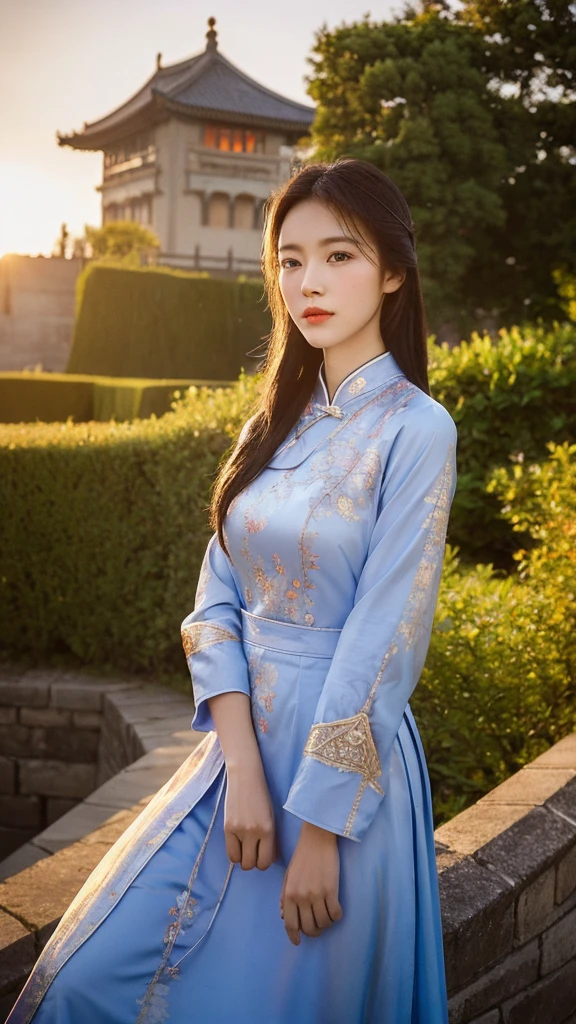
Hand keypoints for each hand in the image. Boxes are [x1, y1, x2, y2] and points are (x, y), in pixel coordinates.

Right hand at [224, 761, 276, 870]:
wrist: (245, 777)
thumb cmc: (261, 796)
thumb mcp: (270, 817)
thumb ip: (269, 838)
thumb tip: (268, 859)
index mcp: (268, 830)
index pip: (265, 861)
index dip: (263, 862)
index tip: (262, 856)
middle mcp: (254, 832)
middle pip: (251, 864)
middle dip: (252, 862)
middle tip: (253, 852)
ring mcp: (239, 830)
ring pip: (239, 861)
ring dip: (242, 858)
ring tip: (244, 848)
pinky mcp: (227, 827)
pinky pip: (230, 852)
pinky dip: (234, 852)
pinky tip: (237, 843)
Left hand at [280, 821, 342, 944]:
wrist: (316, 839)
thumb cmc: (301, 856)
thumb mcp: (288, 876)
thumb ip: (285, 896)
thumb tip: (284, 917)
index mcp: (289, 894)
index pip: (290, 924)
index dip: (294, 936)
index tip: (298, 942)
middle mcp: (301, 898)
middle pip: (309, 927)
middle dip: (314, 932)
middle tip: (317, 928)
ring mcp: (317, 895)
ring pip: (323, 923)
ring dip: (326, 924)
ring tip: (327, 918)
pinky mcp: (331, 890)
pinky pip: (335, 914)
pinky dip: (336, 917)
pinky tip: (336, 911)